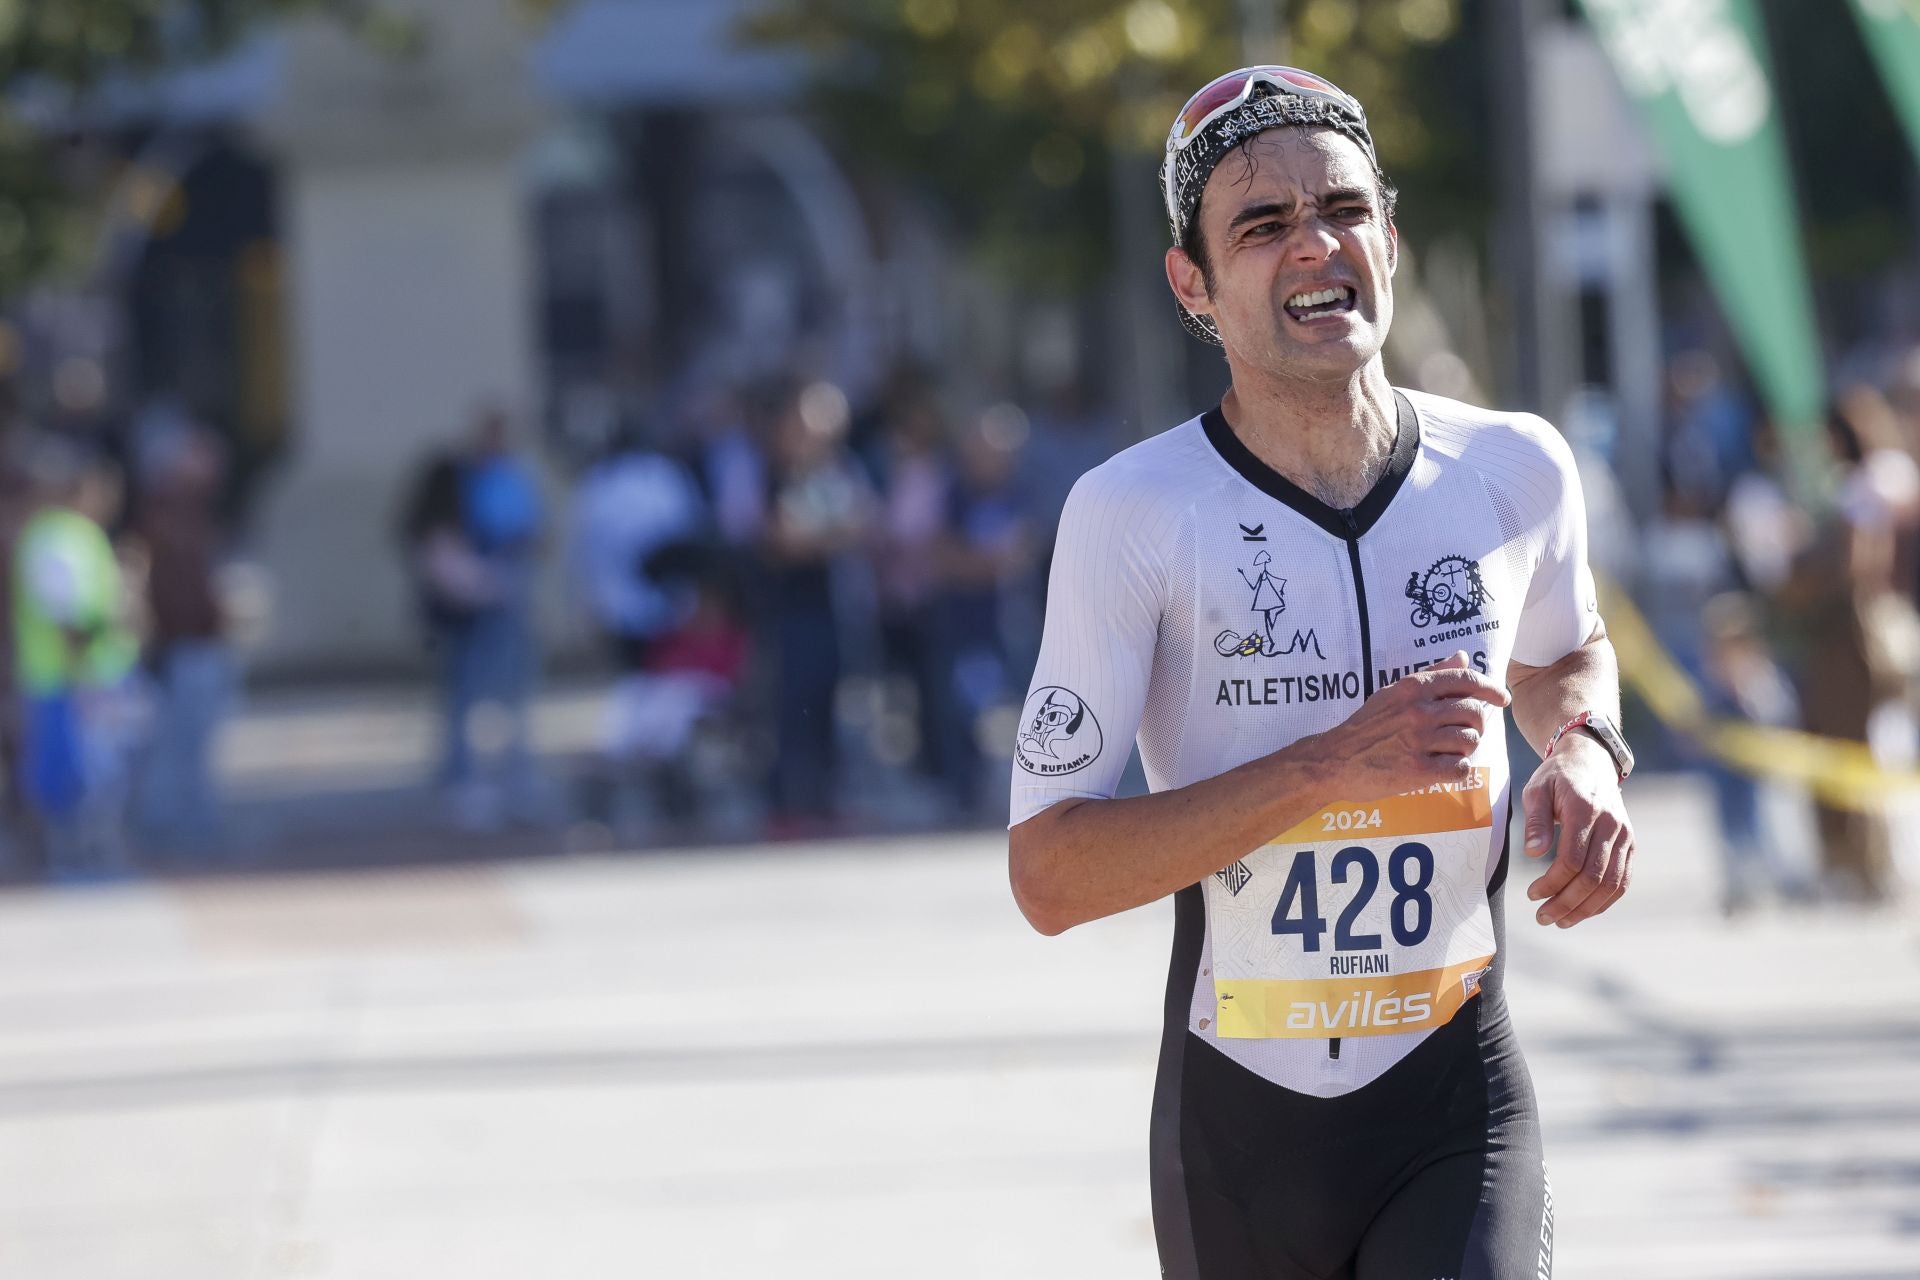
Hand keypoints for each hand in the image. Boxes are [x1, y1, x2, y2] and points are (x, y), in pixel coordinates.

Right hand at [1317, 650, 1510, 799]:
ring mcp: (1419, 741)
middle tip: (1464, 732)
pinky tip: (1443, 768)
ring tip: (1448, 751)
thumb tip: (1463, 656)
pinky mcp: (1419, 770)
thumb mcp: (1393, 693)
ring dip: (1465, 748)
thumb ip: (1431, 675)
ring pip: (1470, 741)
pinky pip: (1460, 768)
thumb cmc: (1365, 727)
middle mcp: (1419, 710)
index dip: (1491, 688)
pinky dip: (1457, 769)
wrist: (1334, 761)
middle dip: (1476, 725)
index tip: (1502, 699)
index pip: (1465, 680)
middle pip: (1474, 712)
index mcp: (1413, 688)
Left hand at [1522, 733, 1633, 926]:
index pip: (1572, 859)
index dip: (1552, 883)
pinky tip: (1582, 911)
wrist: (1590, 762)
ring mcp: (1625, 836)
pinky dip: (1604, 901)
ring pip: (1611, 884)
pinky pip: (1622, 880)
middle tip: (1543, 917)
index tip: (1531, 895)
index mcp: (1585, 810)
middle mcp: (1611, 825)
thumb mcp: (1537, 790)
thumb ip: (1535, 821)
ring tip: (1560, 921)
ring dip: (1586, 908)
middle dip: (1566, 903)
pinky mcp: (1630, 844)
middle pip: (1593, 876)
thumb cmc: (1557, 778)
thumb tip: (1533, 852)